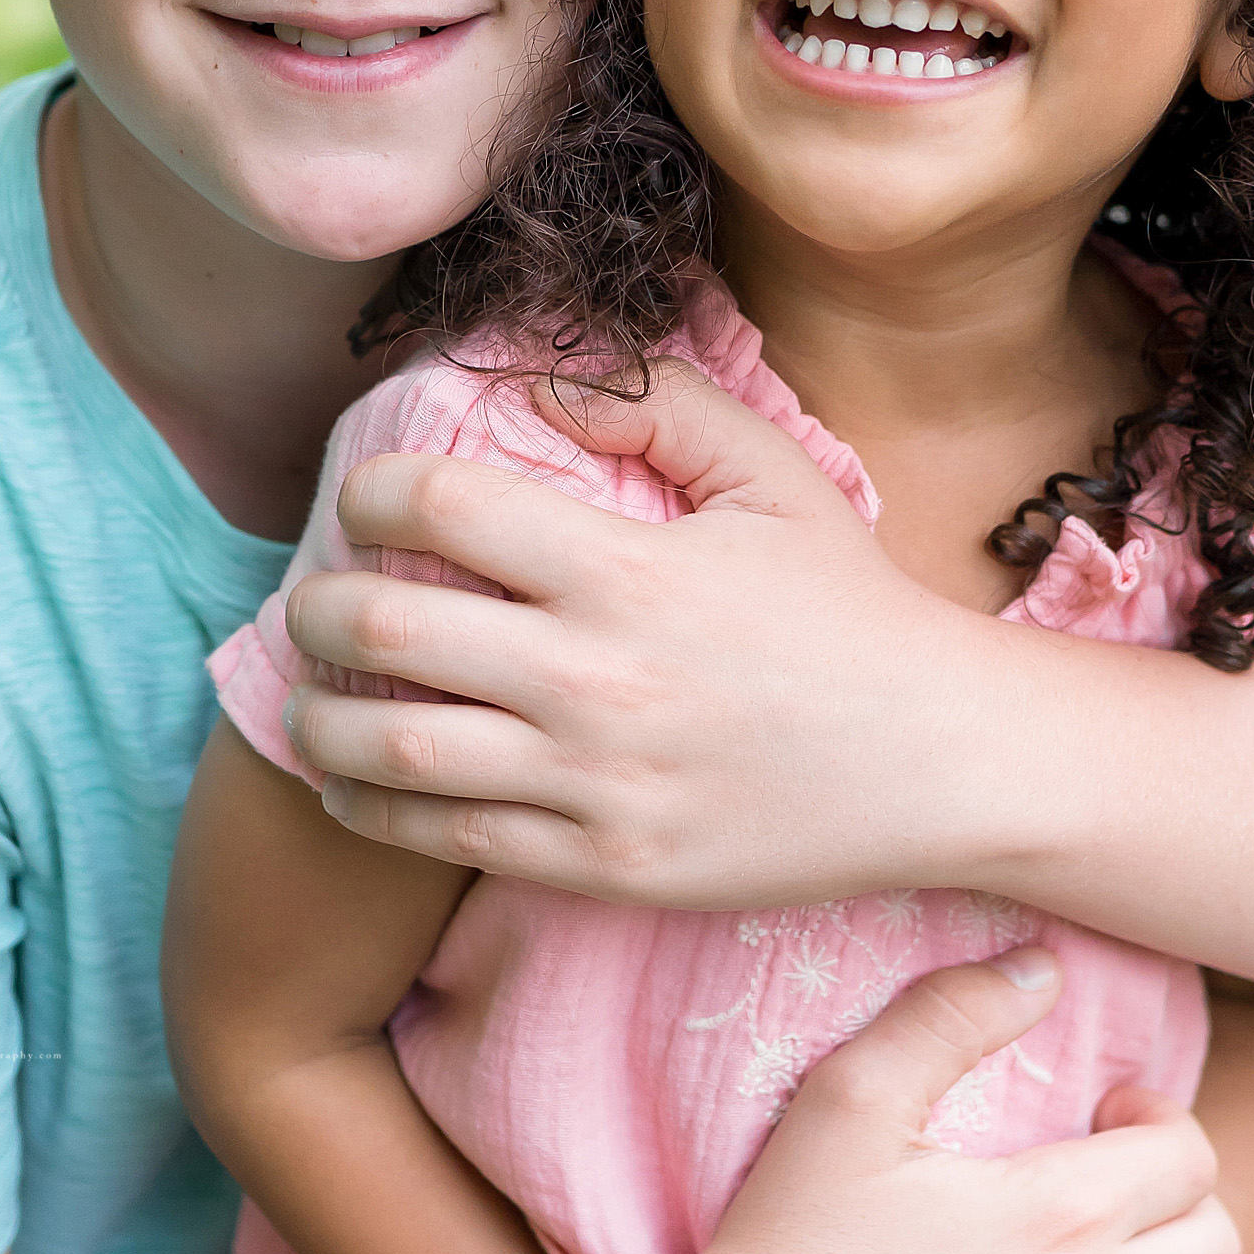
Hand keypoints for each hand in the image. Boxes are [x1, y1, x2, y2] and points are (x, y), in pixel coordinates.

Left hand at [281, 360, 968, 907]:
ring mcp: (592, 783)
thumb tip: (536, 389)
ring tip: (310, 695)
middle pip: (381, 630)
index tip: (364, 498)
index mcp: (627, 570)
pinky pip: (442, 840)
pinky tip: (352, 782)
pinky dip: (370, 809)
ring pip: (387, 751)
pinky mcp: (601, 864)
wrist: (943, 761)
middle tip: (315, 599)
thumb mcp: (774, 480)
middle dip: (317, 606)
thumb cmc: (854, 610)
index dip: (371, 492)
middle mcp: (594, 678)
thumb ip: (660, 407)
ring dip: (317, 716)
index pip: (438, 508)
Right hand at [678, 959, 1236, 1253]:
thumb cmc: (786, 1244)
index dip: (1159, 1119)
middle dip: (1174, 1199)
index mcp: (1063, 1217)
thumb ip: (951, 1014)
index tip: (1106, 1114)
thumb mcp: (850, 1098)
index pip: (1190, 1156)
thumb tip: (1043, 967)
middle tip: (1104, 1187)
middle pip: (1214, 1243)